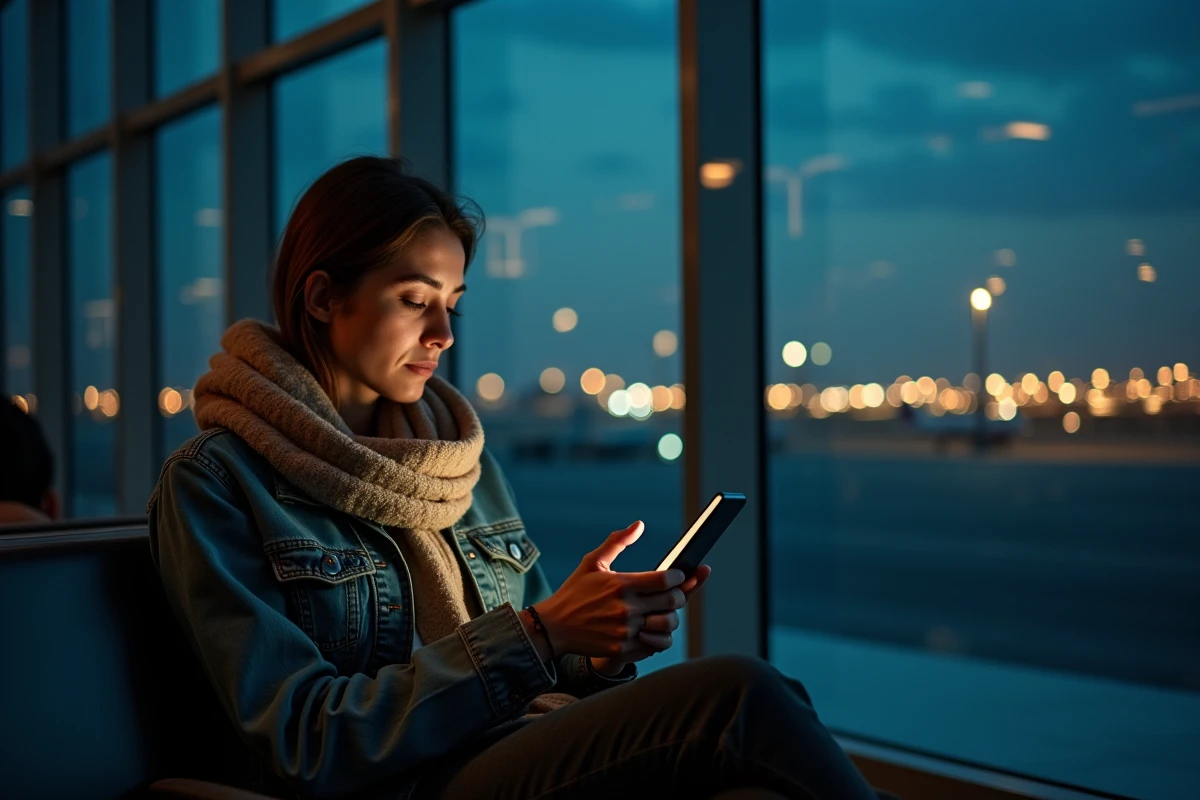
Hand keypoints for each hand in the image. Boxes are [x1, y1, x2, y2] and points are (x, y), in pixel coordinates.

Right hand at [533, 521, 688, 662]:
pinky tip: (650, 627)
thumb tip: (639, 525)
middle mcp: (626, 608)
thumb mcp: (592, 562)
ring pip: (668, 625)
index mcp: (621, 584)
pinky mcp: (622, 648)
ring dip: (670, 617)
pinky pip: (655, 644)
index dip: (678, 576)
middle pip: (672, 601)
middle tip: (674, 592)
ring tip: (663, 611)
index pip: (665, 579)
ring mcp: (625, 630)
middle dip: (679, 594)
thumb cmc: (574, 591)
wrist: (553, 627)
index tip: (677, 575)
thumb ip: (617, 542)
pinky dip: (658, 636)